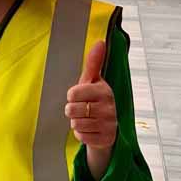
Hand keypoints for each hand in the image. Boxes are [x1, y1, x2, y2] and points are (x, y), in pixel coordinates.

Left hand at [65, 41, 116, 178]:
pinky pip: (81, 136)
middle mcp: (109, 107)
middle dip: (72, 111)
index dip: (72, 96)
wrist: (107, 127)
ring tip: (86, 119)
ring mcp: (108, 124)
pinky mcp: (106, 139)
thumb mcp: (92, 82)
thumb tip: (101, 41)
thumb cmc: (95, 101)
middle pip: (71, 110)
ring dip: (77, 123)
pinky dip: (81, 134)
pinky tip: (89, 130)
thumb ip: (94, 63)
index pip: (73, 94)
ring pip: (76, 124)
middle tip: (82, 109)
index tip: (79, 96)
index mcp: (104, 91)